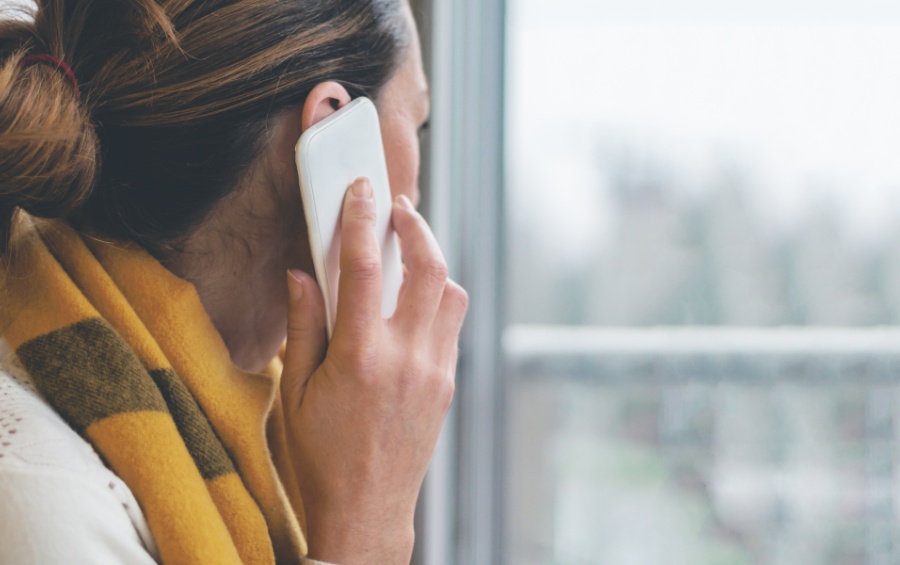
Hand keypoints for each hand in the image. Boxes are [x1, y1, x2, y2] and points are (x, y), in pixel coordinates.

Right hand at [280, 178, 467, 563]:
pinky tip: (411, 304)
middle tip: (400, 209)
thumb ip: (302, 326)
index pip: (363, 269)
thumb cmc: (320, 456)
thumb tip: (301, 273)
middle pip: (428, 268)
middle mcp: (405, 359)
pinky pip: (451, 326)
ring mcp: (434, 372)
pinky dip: (436, 300)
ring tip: (408, 254)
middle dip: (417, 226)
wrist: (367, 512)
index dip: (361, 220)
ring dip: (433, 264)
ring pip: (452, 294)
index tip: (361, 189)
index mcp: (359, 357)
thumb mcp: (293, 392)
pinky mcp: (446, 385)